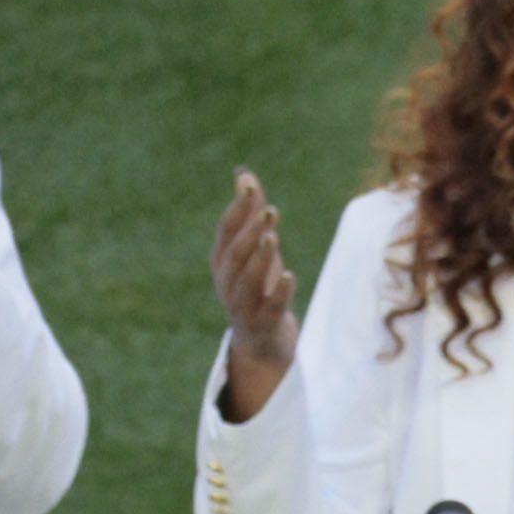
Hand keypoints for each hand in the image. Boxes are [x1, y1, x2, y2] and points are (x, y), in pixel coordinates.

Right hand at [210, 165, 300, 426]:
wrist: (261, 339)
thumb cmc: (259, 286)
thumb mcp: (255, 249)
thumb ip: (250, 213)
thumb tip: (243, 173)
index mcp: (222, 260)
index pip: (226, 230)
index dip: (238, 208)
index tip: (251, 186)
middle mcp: (227, 281)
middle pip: (235, 254)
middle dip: (249, 231)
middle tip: (270, 210)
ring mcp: (242, 305)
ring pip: (247, 281)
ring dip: (259, 259)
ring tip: (272, 237)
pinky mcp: (263, 324)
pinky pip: (270, 308)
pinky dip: (280, 293)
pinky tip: (291, 276)